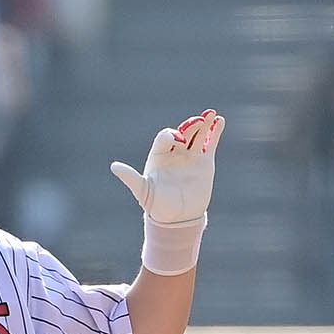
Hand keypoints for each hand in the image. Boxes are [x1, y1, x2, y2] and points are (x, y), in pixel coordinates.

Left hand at [110, 109, 224, 224]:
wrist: (178, 219)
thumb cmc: (157, 206)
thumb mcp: (142, 191)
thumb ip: (130, 177)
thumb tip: (114, 166)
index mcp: (159, 154)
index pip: (165, 137)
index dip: (171, 135)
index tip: (178, 141)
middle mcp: (175, 152)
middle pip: (183, 132)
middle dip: (191, 126)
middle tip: (198, 121)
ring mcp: (191, 156)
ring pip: (198, 135)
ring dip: (204, 124)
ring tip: (211, 114)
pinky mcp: (205, 162)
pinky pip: (210, 143)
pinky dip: (215, 132)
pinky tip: (219, 121)